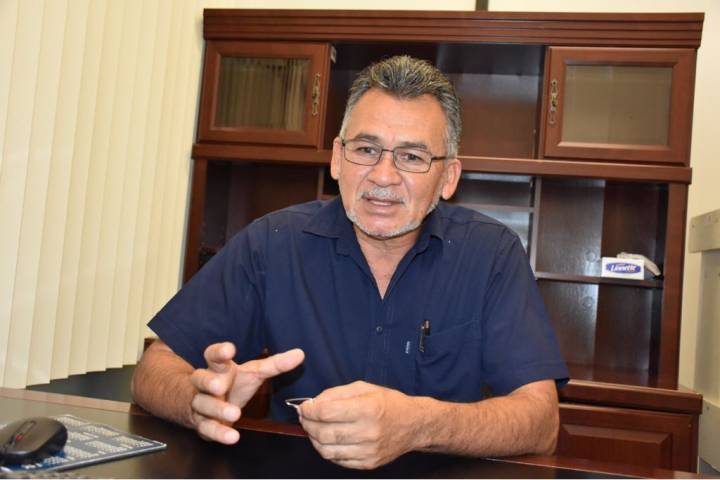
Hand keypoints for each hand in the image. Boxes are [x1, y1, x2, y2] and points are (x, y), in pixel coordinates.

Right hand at [189, 342, 303, 443]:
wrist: (206, 406)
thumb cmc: (234, 384)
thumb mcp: (254, 373)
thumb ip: (275, 364)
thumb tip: (300, 353)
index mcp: (219, 368)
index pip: (213, 355)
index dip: (219, 352)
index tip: (229, 350)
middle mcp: (206, 384)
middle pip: (200, 378)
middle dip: (208, 381)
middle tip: (220, 386)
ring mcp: (201, 404)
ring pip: (202, 404)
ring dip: (217, 409)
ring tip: (234, 414)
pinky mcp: (202, 423)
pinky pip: (206, 428)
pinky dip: (219, 433)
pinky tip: (233, 436)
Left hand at [298, 381, 421, 469]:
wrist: (415, 425)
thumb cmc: (389, 403)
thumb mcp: (365, 388)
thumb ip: (337, 393)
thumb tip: (313, 403)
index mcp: (367, 408)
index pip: (326, 412)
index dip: (309, 409)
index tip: (303, 407)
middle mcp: (368, 432)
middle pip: (323, 433)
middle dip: (307, 424)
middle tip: (305, 418)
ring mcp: (368, 451)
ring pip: (327, 450)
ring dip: (314, 439)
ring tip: (313, 429)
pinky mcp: (368, 464)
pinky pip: (338, 460)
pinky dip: (327, 450)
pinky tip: (328, 440)